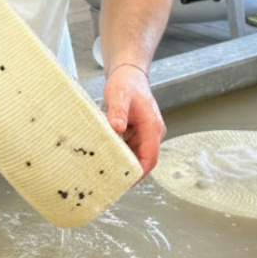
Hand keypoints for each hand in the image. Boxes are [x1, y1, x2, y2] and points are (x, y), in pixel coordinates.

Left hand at [103, 63, 164, 178]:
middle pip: (143, 160)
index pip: (150, 157)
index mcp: (152, 127)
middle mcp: (152, 133)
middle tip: (108, 181)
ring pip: (135, 156)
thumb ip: (118, 111)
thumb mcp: (119, 95)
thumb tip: (117, 128)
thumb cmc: (126, 83)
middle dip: (128, 171)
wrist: (128, 75)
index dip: (139, 173)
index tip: (125, 182)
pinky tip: (103, 157)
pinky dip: (118, 154)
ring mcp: (145, 134)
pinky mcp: (136, 134)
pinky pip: (129, 149)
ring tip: (103, 172)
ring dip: (122, 163)